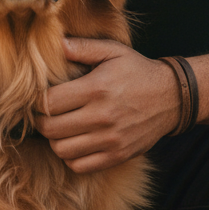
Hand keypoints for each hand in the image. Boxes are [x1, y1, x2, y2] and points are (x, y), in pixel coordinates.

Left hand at [34, 37, 178, 172]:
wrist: (171, 98)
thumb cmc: (137, 71)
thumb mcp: (113, 51)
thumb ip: (83, 47)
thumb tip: (56, 44)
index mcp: (96, 89)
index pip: (49, 102)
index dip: (37, 100)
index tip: (39, 97)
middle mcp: (102, 117)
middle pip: (51, 128)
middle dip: (41, 121)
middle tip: (44, 113)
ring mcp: (110, 140)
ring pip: (62, 150)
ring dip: (54, 140)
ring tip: (59, 127)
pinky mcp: (117, 156)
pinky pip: (80, 165)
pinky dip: (70, 156)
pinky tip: (74, 142)